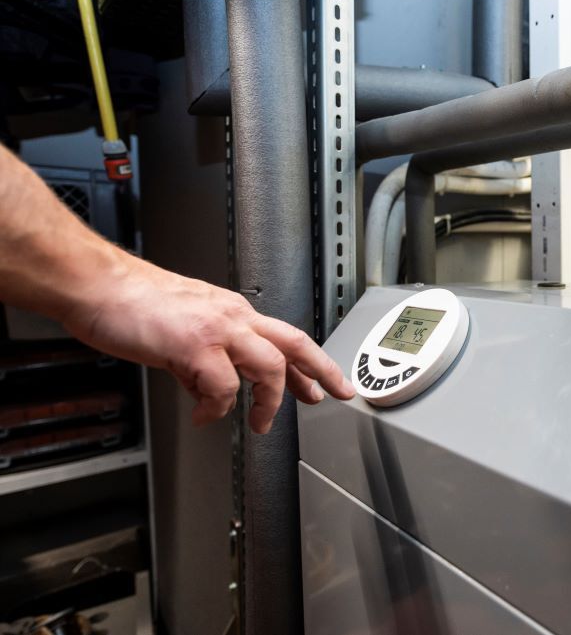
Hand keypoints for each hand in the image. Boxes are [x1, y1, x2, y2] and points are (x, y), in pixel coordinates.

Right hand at [61, 254, 354, 433]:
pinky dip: (216, 408)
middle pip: (295, 343)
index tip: (326, 382)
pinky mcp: (194, 345)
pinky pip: (223, 387)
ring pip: (270, 365)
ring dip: (269, 401)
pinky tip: (204, 416)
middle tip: (336, 395)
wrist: (96, 284)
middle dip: (322, 372)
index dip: (311, 362)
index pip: (284, 337)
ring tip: (260, 423)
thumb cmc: (130, 301)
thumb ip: (207, 355)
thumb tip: (214, 391)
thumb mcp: (183, 325)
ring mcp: (216, 329)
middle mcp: (232, 315)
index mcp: (232, 310)